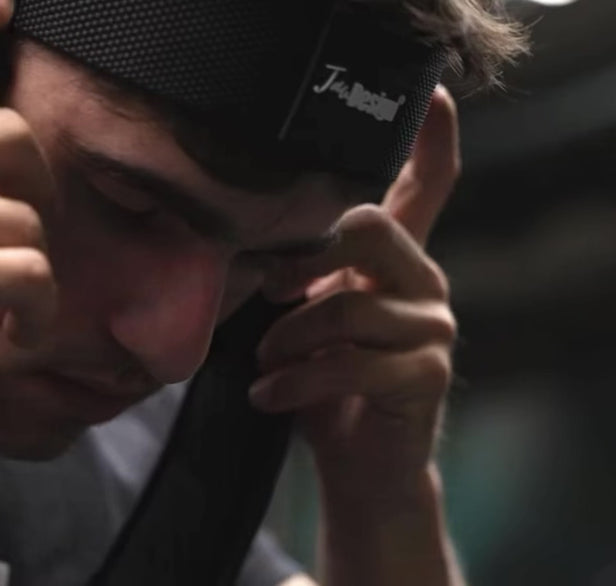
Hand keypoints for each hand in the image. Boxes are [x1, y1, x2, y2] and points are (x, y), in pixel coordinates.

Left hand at [250, 87, 459, 497]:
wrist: (357, 461)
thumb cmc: (322, 379)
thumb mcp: (304, 318)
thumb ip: (294, 276)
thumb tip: (239, 246)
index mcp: (395, 257)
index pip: (426, 188)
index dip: (431, 143)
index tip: (429, 98)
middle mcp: (423, 281)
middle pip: (367, 229)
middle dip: (303, 257)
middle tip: (265, 292)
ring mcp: (432, 327)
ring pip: (346, 308)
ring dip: (286, 340)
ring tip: (262, 365)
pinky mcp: (426, 374)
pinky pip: (350, 363)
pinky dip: (295, 381)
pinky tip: (266, 395)